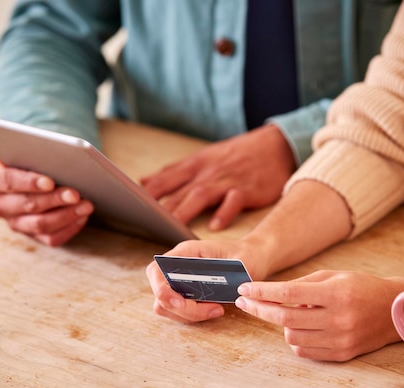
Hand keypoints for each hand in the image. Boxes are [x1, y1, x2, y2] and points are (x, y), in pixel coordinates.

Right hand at [0, 162, 93, 245]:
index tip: (50, 182)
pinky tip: (82, 216)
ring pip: (41, 224)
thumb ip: (32, 152)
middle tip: (75, 194)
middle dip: (54, 199)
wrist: (33, 180)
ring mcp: (16, 223)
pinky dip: (70, 227)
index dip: (29, 182)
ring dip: (66, 215)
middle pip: (28, 205)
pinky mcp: (33, 237)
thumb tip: (55, 153)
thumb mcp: (27, 154)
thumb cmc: (33, 162)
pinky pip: (52, 238)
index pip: (8, 181)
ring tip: (86, 205)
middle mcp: (1, 205)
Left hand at [140, 124, 295, 229]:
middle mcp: (208, 172)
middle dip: (160, 205)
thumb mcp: (203, 158)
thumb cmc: (235, 156)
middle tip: (141, 220)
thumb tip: (143, 182)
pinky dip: (224, 212)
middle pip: (180, 190)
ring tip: (171, 226)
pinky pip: (234, 201)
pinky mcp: (248, 189)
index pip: (165, 178)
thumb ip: (174, 172)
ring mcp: (228, 180)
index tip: (127, 204)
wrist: (276, 145)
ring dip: (186, 209)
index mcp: (195, 165)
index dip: (146, 192)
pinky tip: (215, 226)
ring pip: (202, 195)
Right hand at [146, 238, 270, 322]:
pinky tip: (214, 310)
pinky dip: (193, 316)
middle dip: (181, 309)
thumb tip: (229, 291)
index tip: (181, 302)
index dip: (162, 290)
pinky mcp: (186, 294)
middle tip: (211, 310)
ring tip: (216, 310)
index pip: (156, 271)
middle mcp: (177, 267)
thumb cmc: (246, 255)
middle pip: (160, 294)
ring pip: (167, 307)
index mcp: (186, 252)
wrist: (252, 257)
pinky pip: (179, 312)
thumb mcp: (244, 261)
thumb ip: (233, 274)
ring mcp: (179, 281)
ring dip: (188, 315)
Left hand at [234, 270, 403, 361]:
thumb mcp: (333, 276)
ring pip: (291, 336)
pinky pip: (303, 350)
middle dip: (259, 308)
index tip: (245, 289)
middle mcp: (338, 319)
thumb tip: (270, 294)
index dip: (263, 292)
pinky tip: (302, 326)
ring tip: (293, 312)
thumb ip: (302, 285)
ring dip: (282, 324)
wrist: (394, 311)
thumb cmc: (361, 287)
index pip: (289, 294)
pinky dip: (295, 338)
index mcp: (336, 294)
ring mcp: (340, 340)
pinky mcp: (341, 355)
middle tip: (245, 301)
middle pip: (285, 318)